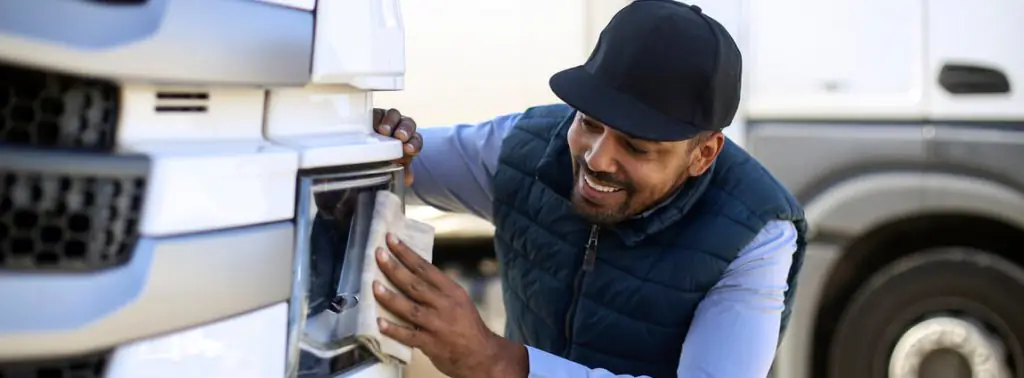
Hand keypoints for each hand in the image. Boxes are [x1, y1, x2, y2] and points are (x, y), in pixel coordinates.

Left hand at [372, 234, 527, 377]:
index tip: (391, 239)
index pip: (426, 267)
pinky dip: (394, 329)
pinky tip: (380, 323)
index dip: (407, 253)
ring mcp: (438, 325)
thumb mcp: (458, 300)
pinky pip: (409, 336)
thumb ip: (437, 288)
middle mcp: (445, 305)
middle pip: (416, 284)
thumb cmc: (467, 325)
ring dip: (391, 297)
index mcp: (451, 290)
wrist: (482, 355)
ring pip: (411, 308)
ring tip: (374, 286)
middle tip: (378, 254)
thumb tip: (411, 271)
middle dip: (395, 268)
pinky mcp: (431, 344)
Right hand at [373, 108, 421, 186]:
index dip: (414, 144)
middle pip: (408, 124)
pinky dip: (375, 118)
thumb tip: (407, 179)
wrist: (363, 153)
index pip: (416, 140)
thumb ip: (402, 172)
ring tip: (384, 130)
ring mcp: (386, 119)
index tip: (409, 150)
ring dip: (390, 122)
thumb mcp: (393, 167)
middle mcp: (400, 127)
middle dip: (405, 130)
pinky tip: (370, 124)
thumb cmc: (384, 159)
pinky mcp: (371, 115)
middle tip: (400, 137)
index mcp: (409, 141)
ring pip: (393, 115)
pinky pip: (375, 113)